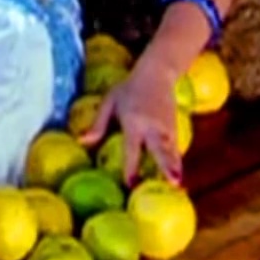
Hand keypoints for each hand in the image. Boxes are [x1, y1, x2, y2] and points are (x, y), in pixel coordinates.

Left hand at [79, 64, 183, 185]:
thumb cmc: (128, 89)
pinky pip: (175, 148)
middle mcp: (152, 127)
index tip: (131, 184)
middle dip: (167, 166)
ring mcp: (166, 128)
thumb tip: (82, 142)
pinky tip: (178, 177)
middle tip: (174, 183)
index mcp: (133, 122)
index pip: (132, 148)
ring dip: (174, 168)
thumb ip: (98, 124)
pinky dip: (177, 162)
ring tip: (178, 185)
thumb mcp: (109, 102)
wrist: (157, 74)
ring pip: (171, 151)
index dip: (131, 167)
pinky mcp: (175, 129)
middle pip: (160, 150)